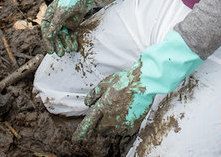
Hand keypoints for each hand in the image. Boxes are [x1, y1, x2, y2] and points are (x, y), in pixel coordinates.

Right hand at [41, 0, 93, 55]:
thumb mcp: (61, 12)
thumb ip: (55, 24)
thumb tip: (48, 36)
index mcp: (49, 15)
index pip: (46, 31)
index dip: (48, 42)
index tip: (51, 51)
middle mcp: (55, 20)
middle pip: (55, 35)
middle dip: (58, 44)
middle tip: (60, 54)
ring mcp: (64, 22)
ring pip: (63, 36)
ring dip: (65, 43)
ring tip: (70, 50)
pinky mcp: (73, 24)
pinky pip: (71, 34)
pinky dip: (72, 40)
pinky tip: (74, 46)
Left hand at [72, 31, 202, 141]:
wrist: (144, 83)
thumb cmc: (125, 80)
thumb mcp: (106, 83)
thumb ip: (94, 94)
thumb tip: (87, 103)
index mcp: (101, 108)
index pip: (87, 126)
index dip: (80, 134)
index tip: (76, 139)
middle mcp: (109, 119)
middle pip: (99, 129)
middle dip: (100, 123)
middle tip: (109, 109)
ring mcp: (121, 124)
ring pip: (110, 131)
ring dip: (111, 125)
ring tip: (119, 110)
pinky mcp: (131, 127)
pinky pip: (122, 130)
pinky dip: (122, 124)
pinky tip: (126, 113)